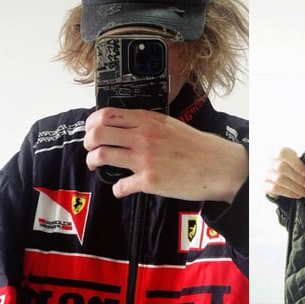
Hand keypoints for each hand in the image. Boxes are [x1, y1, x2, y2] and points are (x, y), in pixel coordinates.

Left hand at [84, 108, 247, 201]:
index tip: (90, 130)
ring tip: (96, 166)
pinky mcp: (149, 181)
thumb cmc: (196, 147)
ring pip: (101, 156)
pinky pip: (120, 185)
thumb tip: (125, 125)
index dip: (91, 123)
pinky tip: (122, 188)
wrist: (216, 165)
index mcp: (148, 120)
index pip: (106, 114)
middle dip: (88, 142)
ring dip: (93, 162)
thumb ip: (147, 123)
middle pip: (97, 133)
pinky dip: (117, 189)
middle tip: (91, 148)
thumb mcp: (170, 125)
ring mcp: (144, 159)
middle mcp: (143, 136)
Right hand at [264, 147, 304, 198]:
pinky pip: (275, 189)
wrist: (277, 177)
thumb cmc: (291, 168)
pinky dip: (289, 193)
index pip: (283, 153)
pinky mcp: (264, 184)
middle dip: (297, 178)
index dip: (296, 164)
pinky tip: (298, 195)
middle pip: (281, 168)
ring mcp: (265, 173)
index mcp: (278, 152)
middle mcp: (270, 161)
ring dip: (295, 187)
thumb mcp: (296, 162)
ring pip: (279, 180)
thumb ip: (301, 164)